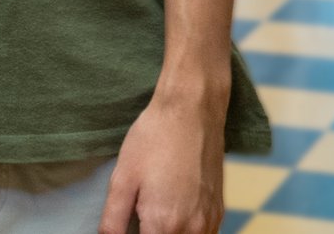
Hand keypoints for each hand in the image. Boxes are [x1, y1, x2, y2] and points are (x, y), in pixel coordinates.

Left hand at [99, 87, 224, 233]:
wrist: (192, 111)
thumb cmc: (154, 139)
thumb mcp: (123, 177)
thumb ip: (113, 219)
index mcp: (163, 224)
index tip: (130, 226)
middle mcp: (192, 229)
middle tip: (139, 218)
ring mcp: (210, 221)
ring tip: (153, 216)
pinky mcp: (219, 211)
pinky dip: (187, 232)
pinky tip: (173, 214)